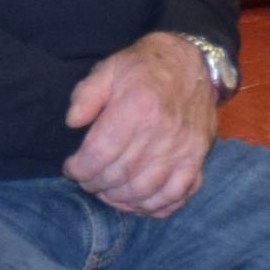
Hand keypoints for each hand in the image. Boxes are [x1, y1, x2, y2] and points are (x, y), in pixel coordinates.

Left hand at [62, 36, 216, 218]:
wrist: (193, 63)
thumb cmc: (144, 67)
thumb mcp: (109, 68)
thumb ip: (86, 94)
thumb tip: (72, 122)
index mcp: (137, 107)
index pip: (100, 153)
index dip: (80, 168)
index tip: (71, 168)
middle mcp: (162, 131)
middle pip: (120, 175)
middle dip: (95, 185)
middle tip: (86, 181)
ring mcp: (183, 148)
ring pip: (146, 191)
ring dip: (120, 199)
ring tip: (106, 192)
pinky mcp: (198, 158)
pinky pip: (177, 194)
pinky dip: (155, 206)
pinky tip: (137, 203)